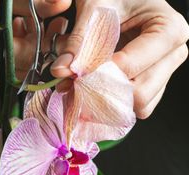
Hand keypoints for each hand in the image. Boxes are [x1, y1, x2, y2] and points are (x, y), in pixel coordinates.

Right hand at [0, 0, 70, 90]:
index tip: (59, 25)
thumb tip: (63, 3)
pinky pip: (8, 72)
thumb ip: (31, 3)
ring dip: (30, 49)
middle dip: (41, 45)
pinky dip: (18, 54)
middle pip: (23, 66)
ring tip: (26, 23)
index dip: (45, 42)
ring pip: (18, 70)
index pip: (23, 55)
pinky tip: (13, 34)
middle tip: (52, 24)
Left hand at [49, 0, 188, 118]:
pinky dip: (112, 101)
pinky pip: (135, 104)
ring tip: (84, 82)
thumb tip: (62, 70)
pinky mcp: (152, 81)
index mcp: (169, 30)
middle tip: (75, 82)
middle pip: (140, 93)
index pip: (130, 66)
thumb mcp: (96, 7)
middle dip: (102, 90)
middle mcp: (173, 54)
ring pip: (139, 104)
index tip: (75, 71)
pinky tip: (95, 86)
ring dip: (106, 99)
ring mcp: (164, 70)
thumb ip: (79, 38)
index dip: (98, 72)